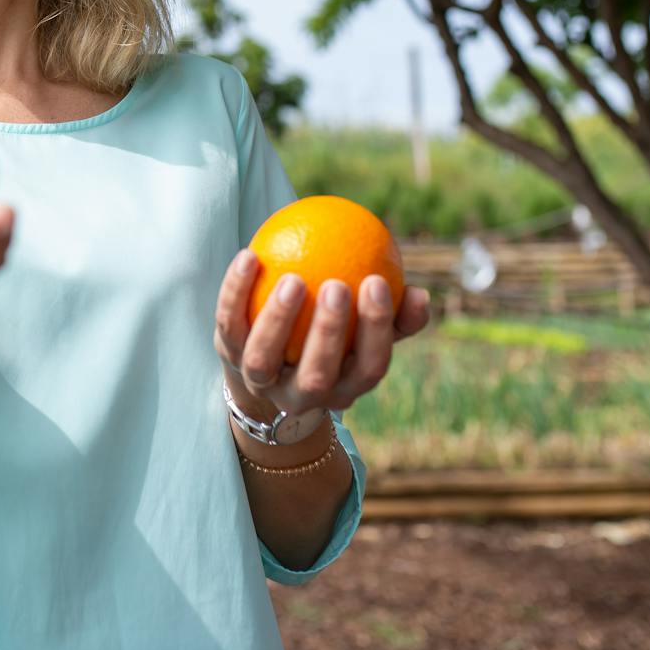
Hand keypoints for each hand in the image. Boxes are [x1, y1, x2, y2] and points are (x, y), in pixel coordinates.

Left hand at [213, 249, 430, 430]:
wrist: (269, 360)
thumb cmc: (333, 336)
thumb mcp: (364, 331)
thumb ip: (393, 316)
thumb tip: (421, 294)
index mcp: (344, 387)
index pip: (368, 368)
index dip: (376, 331)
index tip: (377, 282)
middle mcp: (302, 394)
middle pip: (318, 375)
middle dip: (330, 333)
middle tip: (338, 284)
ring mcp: (262, 381)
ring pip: (263, 360)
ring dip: (279, 320)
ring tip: (294, 279)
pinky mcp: (228, 356)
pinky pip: (230, 324)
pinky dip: (236, 292)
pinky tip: (251, 255)